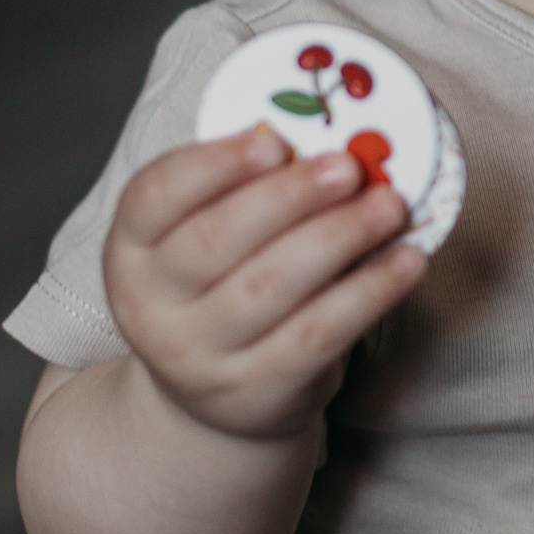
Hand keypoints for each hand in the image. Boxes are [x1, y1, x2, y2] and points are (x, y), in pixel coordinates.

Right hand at [103, 127, 424, 439]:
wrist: (212, 393)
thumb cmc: (218, 283)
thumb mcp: (204, 231)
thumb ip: (243, 187)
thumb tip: (323, 141)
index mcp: (128, 247)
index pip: (156, 195)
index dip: (216, 164)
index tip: (275, 140)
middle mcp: (148, 306)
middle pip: (217, 240)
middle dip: (290, 197)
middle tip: (349, 168)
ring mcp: (195, 357)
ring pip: (272, 287)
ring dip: (340, 238)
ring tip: (388, 207)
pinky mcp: (252, 392)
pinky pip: (318, 335)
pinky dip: (368, 293)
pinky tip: (404, 262)